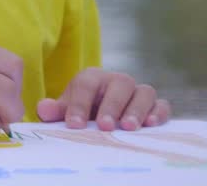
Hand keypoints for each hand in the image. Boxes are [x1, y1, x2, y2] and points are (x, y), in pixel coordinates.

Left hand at [37, 67, 170, 130]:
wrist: (100, 115)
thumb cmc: (81, 112)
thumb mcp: (65, 111)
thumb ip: (54, 110)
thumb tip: (44, 109)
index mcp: (92, 78)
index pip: (86, 84)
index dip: (78, 104)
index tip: (73, 125)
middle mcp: (117, 81)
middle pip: (119, 85)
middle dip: (112, 106)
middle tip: (105, 126)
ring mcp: (137, 92)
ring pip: (143, 92)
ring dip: (137, 109)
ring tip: (128, 127)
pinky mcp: (155, 105)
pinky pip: (161, 104)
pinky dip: (158, 112)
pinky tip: (151, 124)